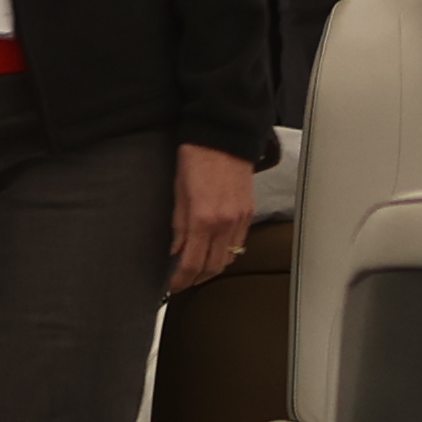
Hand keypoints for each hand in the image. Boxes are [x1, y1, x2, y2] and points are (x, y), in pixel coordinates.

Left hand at [169, 145, 256, 293]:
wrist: (223, 135)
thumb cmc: (197, 156)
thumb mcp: (178, 192)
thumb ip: (178, 226)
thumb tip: (176, 251)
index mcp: (203, 218)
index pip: (192, 263)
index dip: (180, 280)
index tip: (172, 285)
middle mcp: (225, 223)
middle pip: (213, 267)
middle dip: (196, 279)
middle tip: (182, 281)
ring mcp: (240, 219)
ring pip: (229, 258)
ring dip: (212, 269)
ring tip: (197, 269)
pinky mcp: (249, 213)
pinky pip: (239, 243)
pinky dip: (226, 253)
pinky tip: (214, 251)